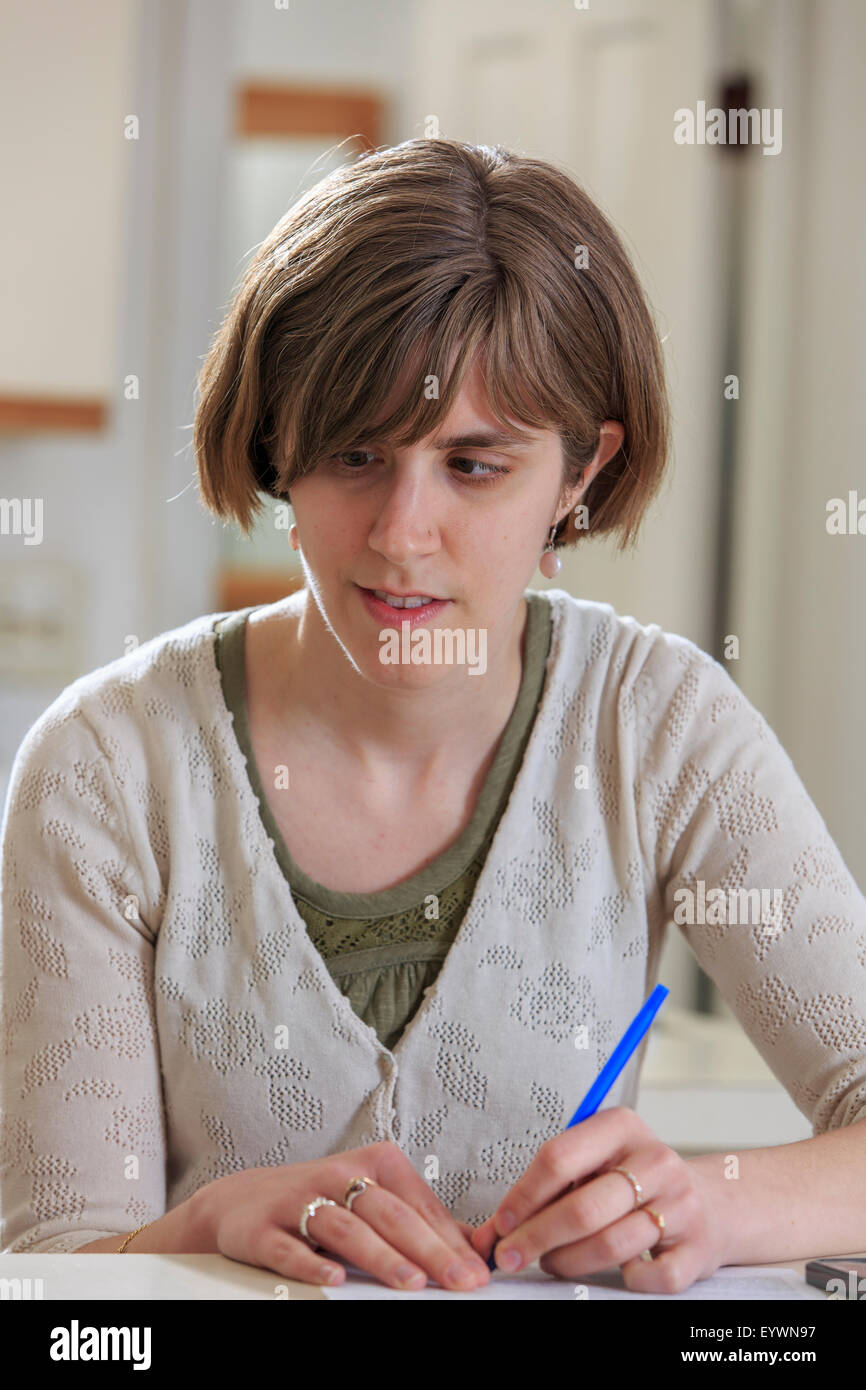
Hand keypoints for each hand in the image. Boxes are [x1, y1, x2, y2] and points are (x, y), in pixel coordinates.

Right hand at [193, 1140, 489, 1291]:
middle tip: (460, 1281)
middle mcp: (339, 1175)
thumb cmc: (321, 1201)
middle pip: (390, 1215)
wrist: (243, 1200)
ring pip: (347, 1228)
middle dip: (430, 1250)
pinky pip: (290, 1248)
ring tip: (411, 1281)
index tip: (478, 1273)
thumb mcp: (373, 1199)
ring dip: (380, 1256)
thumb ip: (421, 1220)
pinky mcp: (265, 1228)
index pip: (419, 1206)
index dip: (451, 1241)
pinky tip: (334, 1279)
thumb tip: (477, 1247)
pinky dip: (312, 1262)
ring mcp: (300, 1200)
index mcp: (374, 1162)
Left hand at [468, 1107, 727, 1293]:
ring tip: (551, 1262)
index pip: (559, 1158)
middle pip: (583, 1207)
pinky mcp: (698, 1247)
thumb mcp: (593, 1166)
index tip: (501, 1224)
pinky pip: (650, 1276)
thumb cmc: (633, 1183)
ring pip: (610, 1244)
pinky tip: (614, 1270)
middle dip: (537, 1237)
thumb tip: (490, 1233)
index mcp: (622, 1127)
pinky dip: (625, 1280)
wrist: (706, 1202)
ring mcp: (681, 1203)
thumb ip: (545, 1192)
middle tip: (511, 1256)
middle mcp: (655, 1160)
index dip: (523, 1196)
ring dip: (568, 1262)